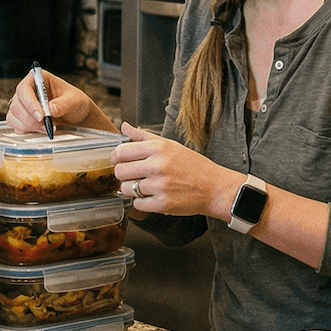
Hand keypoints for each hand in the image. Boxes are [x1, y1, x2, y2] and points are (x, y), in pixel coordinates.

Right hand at [5, 70, 107, 133]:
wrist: (76, 115)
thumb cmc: (75, 102)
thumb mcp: (75, 101)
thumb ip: (64, 104)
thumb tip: (50, 109)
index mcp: (39, 79)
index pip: (24, 88)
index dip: (30, 103)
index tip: (41, 116)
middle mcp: (28, 90)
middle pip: (16, 105)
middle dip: (31, 119)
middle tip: (47, 125)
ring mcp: (22, 104)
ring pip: (13, 117)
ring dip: (29, 126)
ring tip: (47, 128)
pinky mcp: (21, 117)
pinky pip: (16, 126)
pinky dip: (28, 131)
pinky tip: (41, 130)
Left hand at [112, 121, 243, 218]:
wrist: (214, 187)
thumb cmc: (192, 166)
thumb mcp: (170, 145)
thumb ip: (144, 136)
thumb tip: (124, 126)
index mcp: (158, 148)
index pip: (121, 151)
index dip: (116, 157)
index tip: (120, 161)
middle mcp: (158, 165)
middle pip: (120, 171)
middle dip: (123, 175)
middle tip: (133, 175)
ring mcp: (160, 186)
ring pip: (126, 189)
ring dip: (132, 189)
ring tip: (145, 186)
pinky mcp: (162, 204)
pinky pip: (137, 204)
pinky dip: (142, 202)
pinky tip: (153, 196)